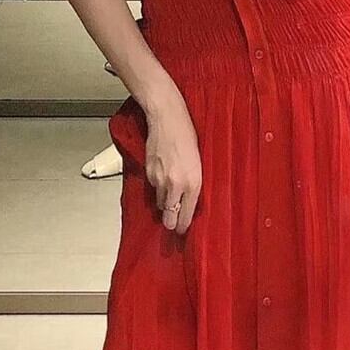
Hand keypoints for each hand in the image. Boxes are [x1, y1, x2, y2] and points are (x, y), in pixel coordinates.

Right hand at [143, 91, 202, 234]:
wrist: (168, 118)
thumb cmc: (187, 135)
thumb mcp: (200, 163)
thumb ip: (195, 184)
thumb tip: (191, 201)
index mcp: (193, 183)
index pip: (186, 216)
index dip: (183, 226)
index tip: (182, 230)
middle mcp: (176, 185)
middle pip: (169, 217)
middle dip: (171, 222)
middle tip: (173, 223)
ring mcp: (160, 179)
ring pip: (160, 204)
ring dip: (164, 203)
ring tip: (170, 195)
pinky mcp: (148, 172)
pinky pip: (153, 188)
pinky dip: (157, 187)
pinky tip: (164, 177)